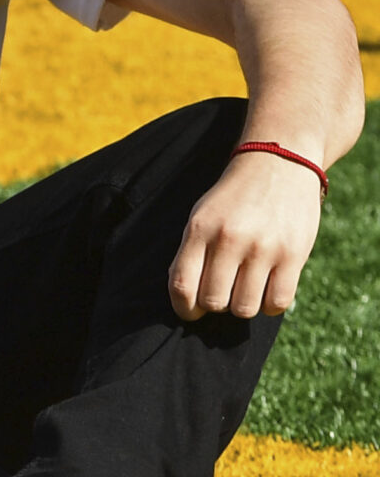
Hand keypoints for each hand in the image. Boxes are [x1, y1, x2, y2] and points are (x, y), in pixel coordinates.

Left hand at [169, 151, 322, 319]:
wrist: (278, 164)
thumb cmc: (233, 199)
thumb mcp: (201, 216)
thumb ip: (191, 253)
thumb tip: (186, 300)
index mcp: (200, 229)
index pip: (182, 285)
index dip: (184, 308)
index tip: (190, 312)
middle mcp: (230, 239)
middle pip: (213, 302)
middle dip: (215, 305)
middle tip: (223, 292)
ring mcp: (263, 248)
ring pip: (245, 307)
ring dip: (242, 305)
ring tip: (245, 289)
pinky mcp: (294, 255)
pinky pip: (278, 302)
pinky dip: (269, 306)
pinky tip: (267, 290)